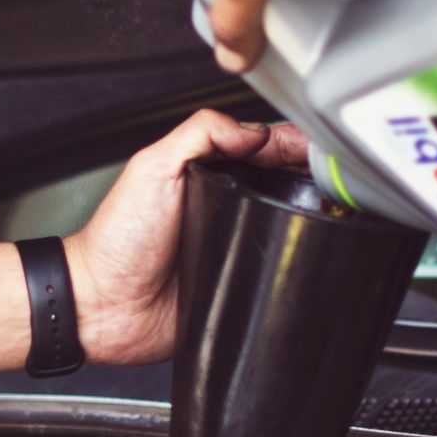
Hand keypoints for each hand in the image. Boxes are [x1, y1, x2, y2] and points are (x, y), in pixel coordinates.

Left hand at [0, 111, 310, 375]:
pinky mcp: (241, 283)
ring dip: (311, 219)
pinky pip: (277, 273)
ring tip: (329, 211)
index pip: (262, 147)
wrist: (104, 306)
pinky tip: (309, 254)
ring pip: (289, 226)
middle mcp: (226, 206)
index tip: (316, 147)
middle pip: (285, 184)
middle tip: (331, 178)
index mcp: (207, 173)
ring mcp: (236, 245)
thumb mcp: (152, 168)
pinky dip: (294, 265)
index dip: (292, 143)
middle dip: (313, 177)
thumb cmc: (117, 241)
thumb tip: (253, 130)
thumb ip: (199, 135)